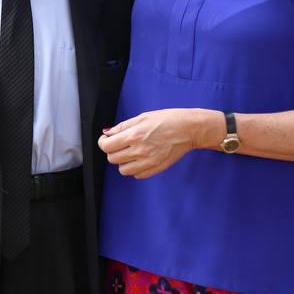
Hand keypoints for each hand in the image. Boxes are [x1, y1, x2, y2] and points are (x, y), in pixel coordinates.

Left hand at [98, 108, 214, 178]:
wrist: (189, 129)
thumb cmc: (168, 120)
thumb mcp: (142, 117)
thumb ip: (122, 127)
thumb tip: (107, 133)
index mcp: (134, 136)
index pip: (107, 146)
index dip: (103, 142)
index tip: (106, 140)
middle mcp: (140, 151)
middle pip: (113, 159)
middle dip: (113, 151)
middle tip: (119, 145)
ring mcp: (149, 162)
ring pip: (123, 170)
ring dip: (123, 162)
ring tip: (130, 153)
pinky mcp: (157, 168)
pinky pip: (138, 175)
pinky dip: (135, 169)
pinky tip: (140, 159)